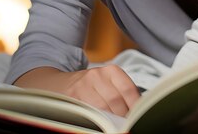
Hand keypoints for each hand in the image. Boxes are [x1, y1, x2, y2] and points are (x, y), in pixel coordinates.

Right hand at [14, 65, 140, 116]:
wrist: (59, 84)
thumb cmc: (90, 86)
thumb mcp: (107, 83)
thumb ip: (122, 93)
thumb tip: (136, 110)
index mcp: (111, 71)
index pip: (128, 89)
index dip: (135, 105)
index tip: (138, 117)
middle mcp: (97, 75)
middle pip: (116, 100)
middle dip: (122, 116)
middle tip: (126, 124)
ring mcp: (83, 85)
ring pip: (102, 108)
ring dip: (110, 120)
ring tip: (114, 126)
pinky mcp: (72, 97)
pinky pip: (88, 112)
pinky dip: (95, 121)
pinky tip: (99, 125)